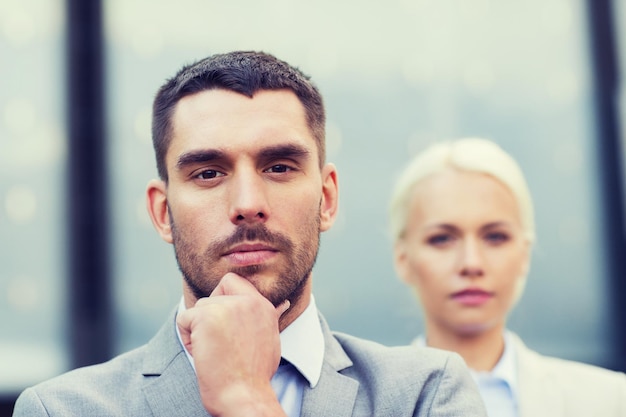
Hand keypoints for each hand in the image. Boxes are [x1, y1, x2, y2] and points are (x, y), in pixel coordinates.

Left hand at [176, 273, 289, 416]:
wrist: (245, 396)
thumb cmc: (254, 375)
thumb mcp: (270, 339)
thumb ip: (269, 318)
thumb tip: (283, 303)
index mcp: (263, 306)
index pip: (234, 281)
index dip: (223, 296)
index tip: (225, 323)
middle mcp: (248, 302)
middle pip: (213, 295)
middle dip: (210, 317)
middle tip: (221, 343)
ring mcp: (227, 307)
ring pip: (199, 307)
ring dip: (199, 330)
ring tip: (214, 352)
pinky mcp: (207, 317)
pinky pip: (184, 319)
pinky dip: (187, 339)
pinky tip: (202, 354)